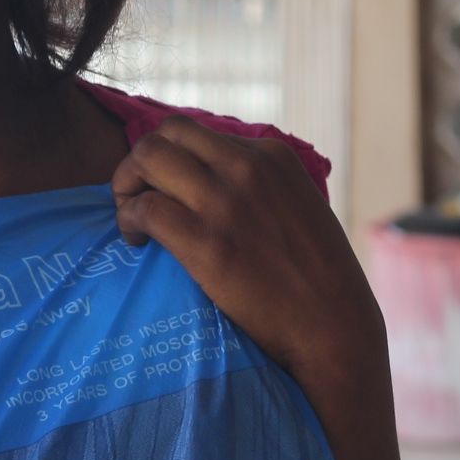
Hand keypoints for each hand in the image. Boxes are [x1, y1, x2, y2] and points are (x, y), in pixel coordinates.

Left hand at [112, 117, 384, 399]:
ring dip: (126, 186)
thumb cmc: (316, 277)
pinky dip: (128, 221)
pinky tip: (139, 243)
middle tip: (137, 199)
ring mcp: (226, 201)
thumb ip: (259, 187)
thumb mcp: (297, 206)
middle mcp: (247, 166)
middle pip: (165, 135)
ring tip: (134, 221)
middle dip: (139, 163)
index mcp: (271, 155)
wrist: (333, 326)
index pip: (196, 133)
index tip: (165, 190)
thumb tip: (212, 184)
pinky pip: (145, 208)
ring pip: (147, 159)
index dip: (170, 160)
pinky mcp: (207, 242)